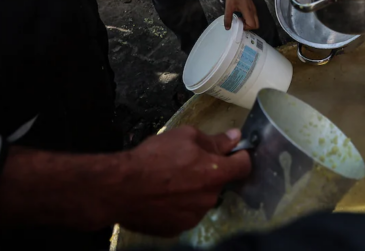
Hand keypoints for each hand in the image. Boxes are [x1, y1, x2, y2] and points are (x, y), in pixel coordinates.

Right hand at [115, 126, 250, 235]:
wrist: (120, 188)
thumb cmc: (153, 157)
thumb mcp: (185, 136)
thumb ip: (214, 140)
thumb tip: (235, 137)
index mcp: (215, 174)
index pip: (244, 166)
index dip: (240, 156)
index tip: (233, 152)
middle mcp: (209, 199)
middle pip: (219, 182)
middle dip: (209, 172)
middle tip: (187, 163)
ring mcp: (194, 217)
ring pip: (202, 199)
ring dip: (194, 190)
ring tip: (171, 180)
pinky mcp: (177, 229)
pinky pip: (186, 213)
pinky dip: (180, 205)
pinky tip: (163, 196)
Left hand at [224, 0, 258, 30]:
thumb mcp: (228, 7)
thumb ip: (228, 18)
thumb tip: (228, 28)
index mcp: (248, 11)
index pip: (253, 25)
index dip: (246, 27)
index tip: (238, 24)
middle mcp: (253, 11)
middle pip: (256, 25)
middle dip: (248, 27)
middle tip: (239, 23)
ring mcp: (254, 9)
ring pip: (255, 21)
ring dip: (248, 23)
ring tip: (238, 19)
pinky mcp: (252, 7)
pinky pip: (253, 17)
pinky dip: (248, 19)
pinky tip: (240, 15)